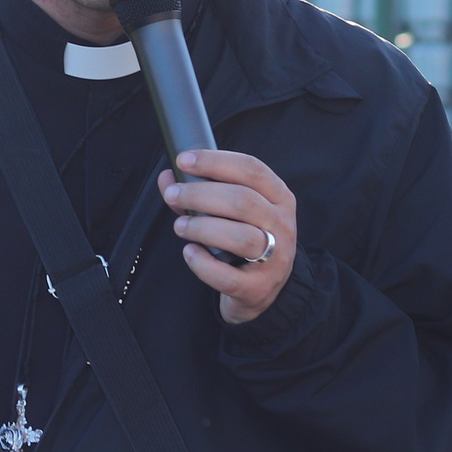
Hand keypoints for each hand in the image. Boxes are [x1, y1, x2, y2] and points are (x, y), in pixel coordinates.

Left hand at [161, 150, 295, 324]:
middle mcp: (282, 225)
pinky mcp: (258, 288)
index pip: (251, 169)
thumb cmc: (243, 239)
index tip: (183, 161)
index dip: (215, 161)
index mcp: (279, 197)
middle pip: (242, 200)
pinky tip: (190, 253)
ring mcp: (275, 258)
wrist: (261, 290)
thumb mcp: (231, 212)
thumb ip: (200, 192)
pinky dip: (202, 263)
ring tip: (179, 226)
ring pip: (240, 237)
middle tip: (173, 195)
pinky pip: (227, 276)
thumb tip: (168, 177)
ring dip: (202, 227)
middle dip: (200, 195)